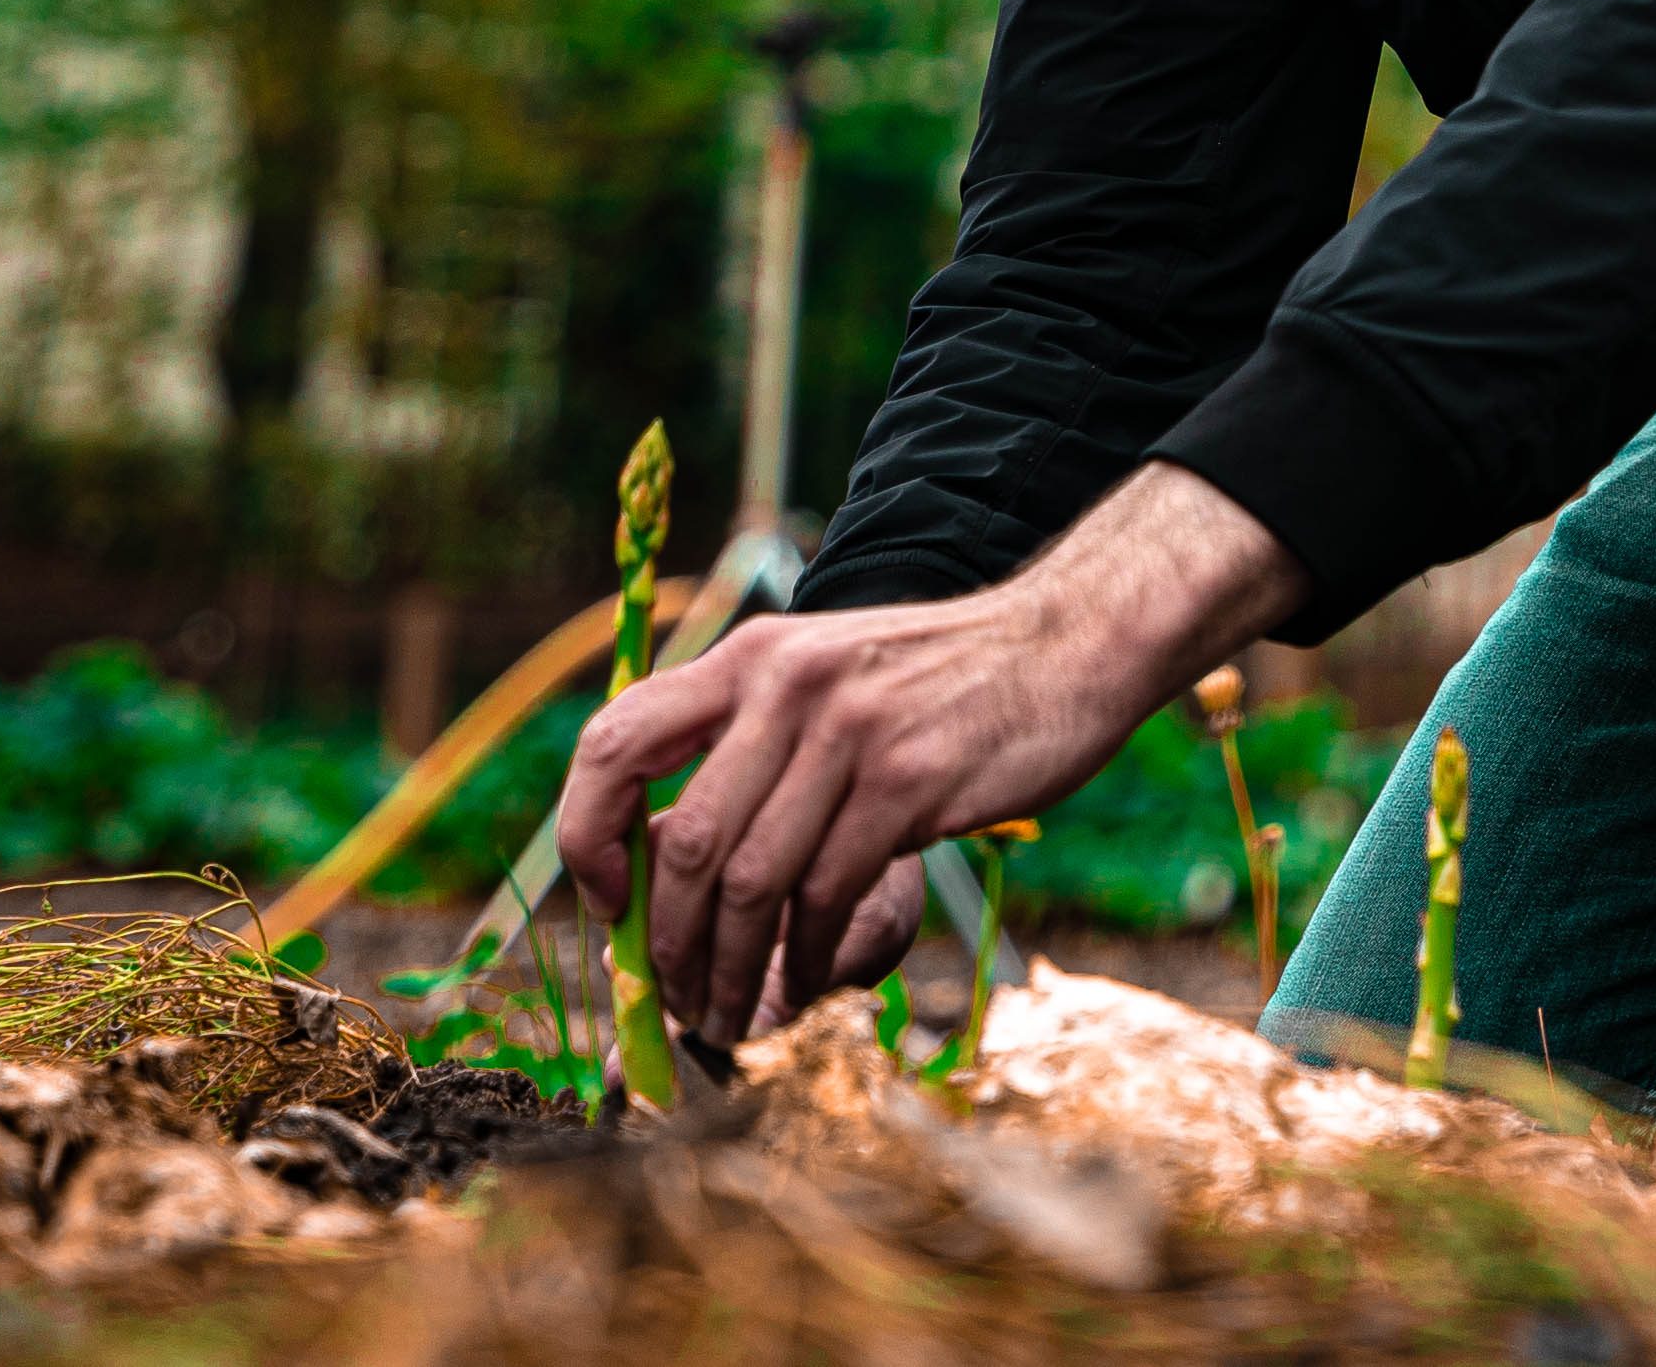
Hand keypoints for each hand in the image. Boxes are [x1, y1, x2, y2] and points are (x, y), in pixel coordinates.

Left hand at [562, 465, 1303, 1040]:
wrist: (1067, 642)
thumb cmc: (939, 681)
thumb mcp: (825, 675)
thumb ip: (751, 746)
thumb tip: (668, 870)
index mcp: (747, 658)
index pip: (614, 743)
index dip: (589, 836)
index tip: (612, 907)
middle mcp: (783, 685)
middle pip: (686, 842)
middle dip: (671, 945)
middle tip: (681, 1003)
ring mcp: (847, 730)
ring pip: (752, 880)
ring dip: (734, 969)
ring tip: (737, 1014)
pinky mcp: (908, 780)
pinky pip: (826, 893)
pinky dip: (804, 957)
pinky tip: (806, 981)